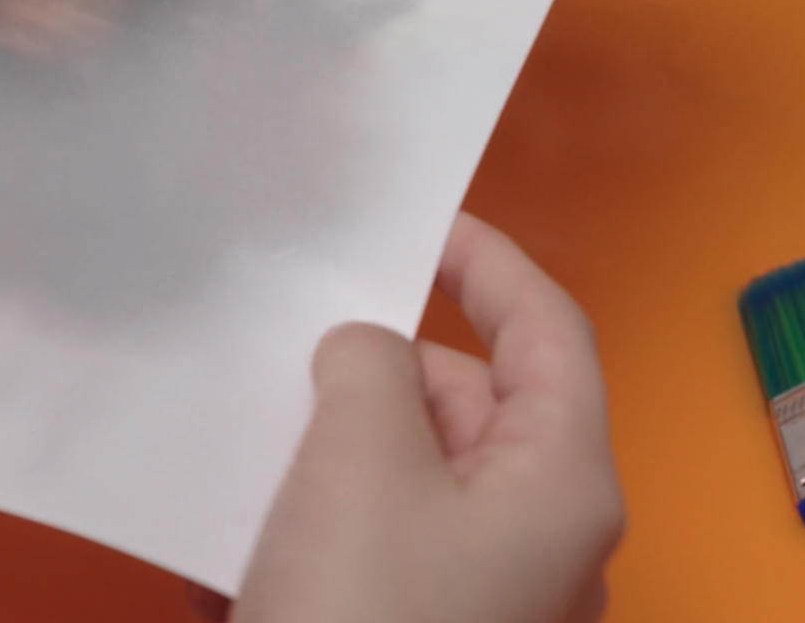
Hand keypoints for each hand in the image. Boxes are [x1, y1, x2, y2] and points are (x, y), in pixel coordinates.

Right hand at [233, 214, 622, 622]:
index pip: (549, 330)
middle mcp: (547, 539)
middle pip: (474, 406)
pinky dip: (319, 527)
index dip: (487, 261)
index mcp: (565, 484)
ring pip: (416, 478)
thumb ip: (370, 364)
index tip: (418, 221)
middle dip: (383, 368)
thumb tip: (366, 353)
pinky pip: (381, 547)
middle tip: (292, 343)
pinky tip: (239, 539)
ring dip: (336, 451)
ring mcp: (493, 594)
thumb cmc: (364, 616)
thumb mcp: (361, 457)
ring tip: (254, 437)